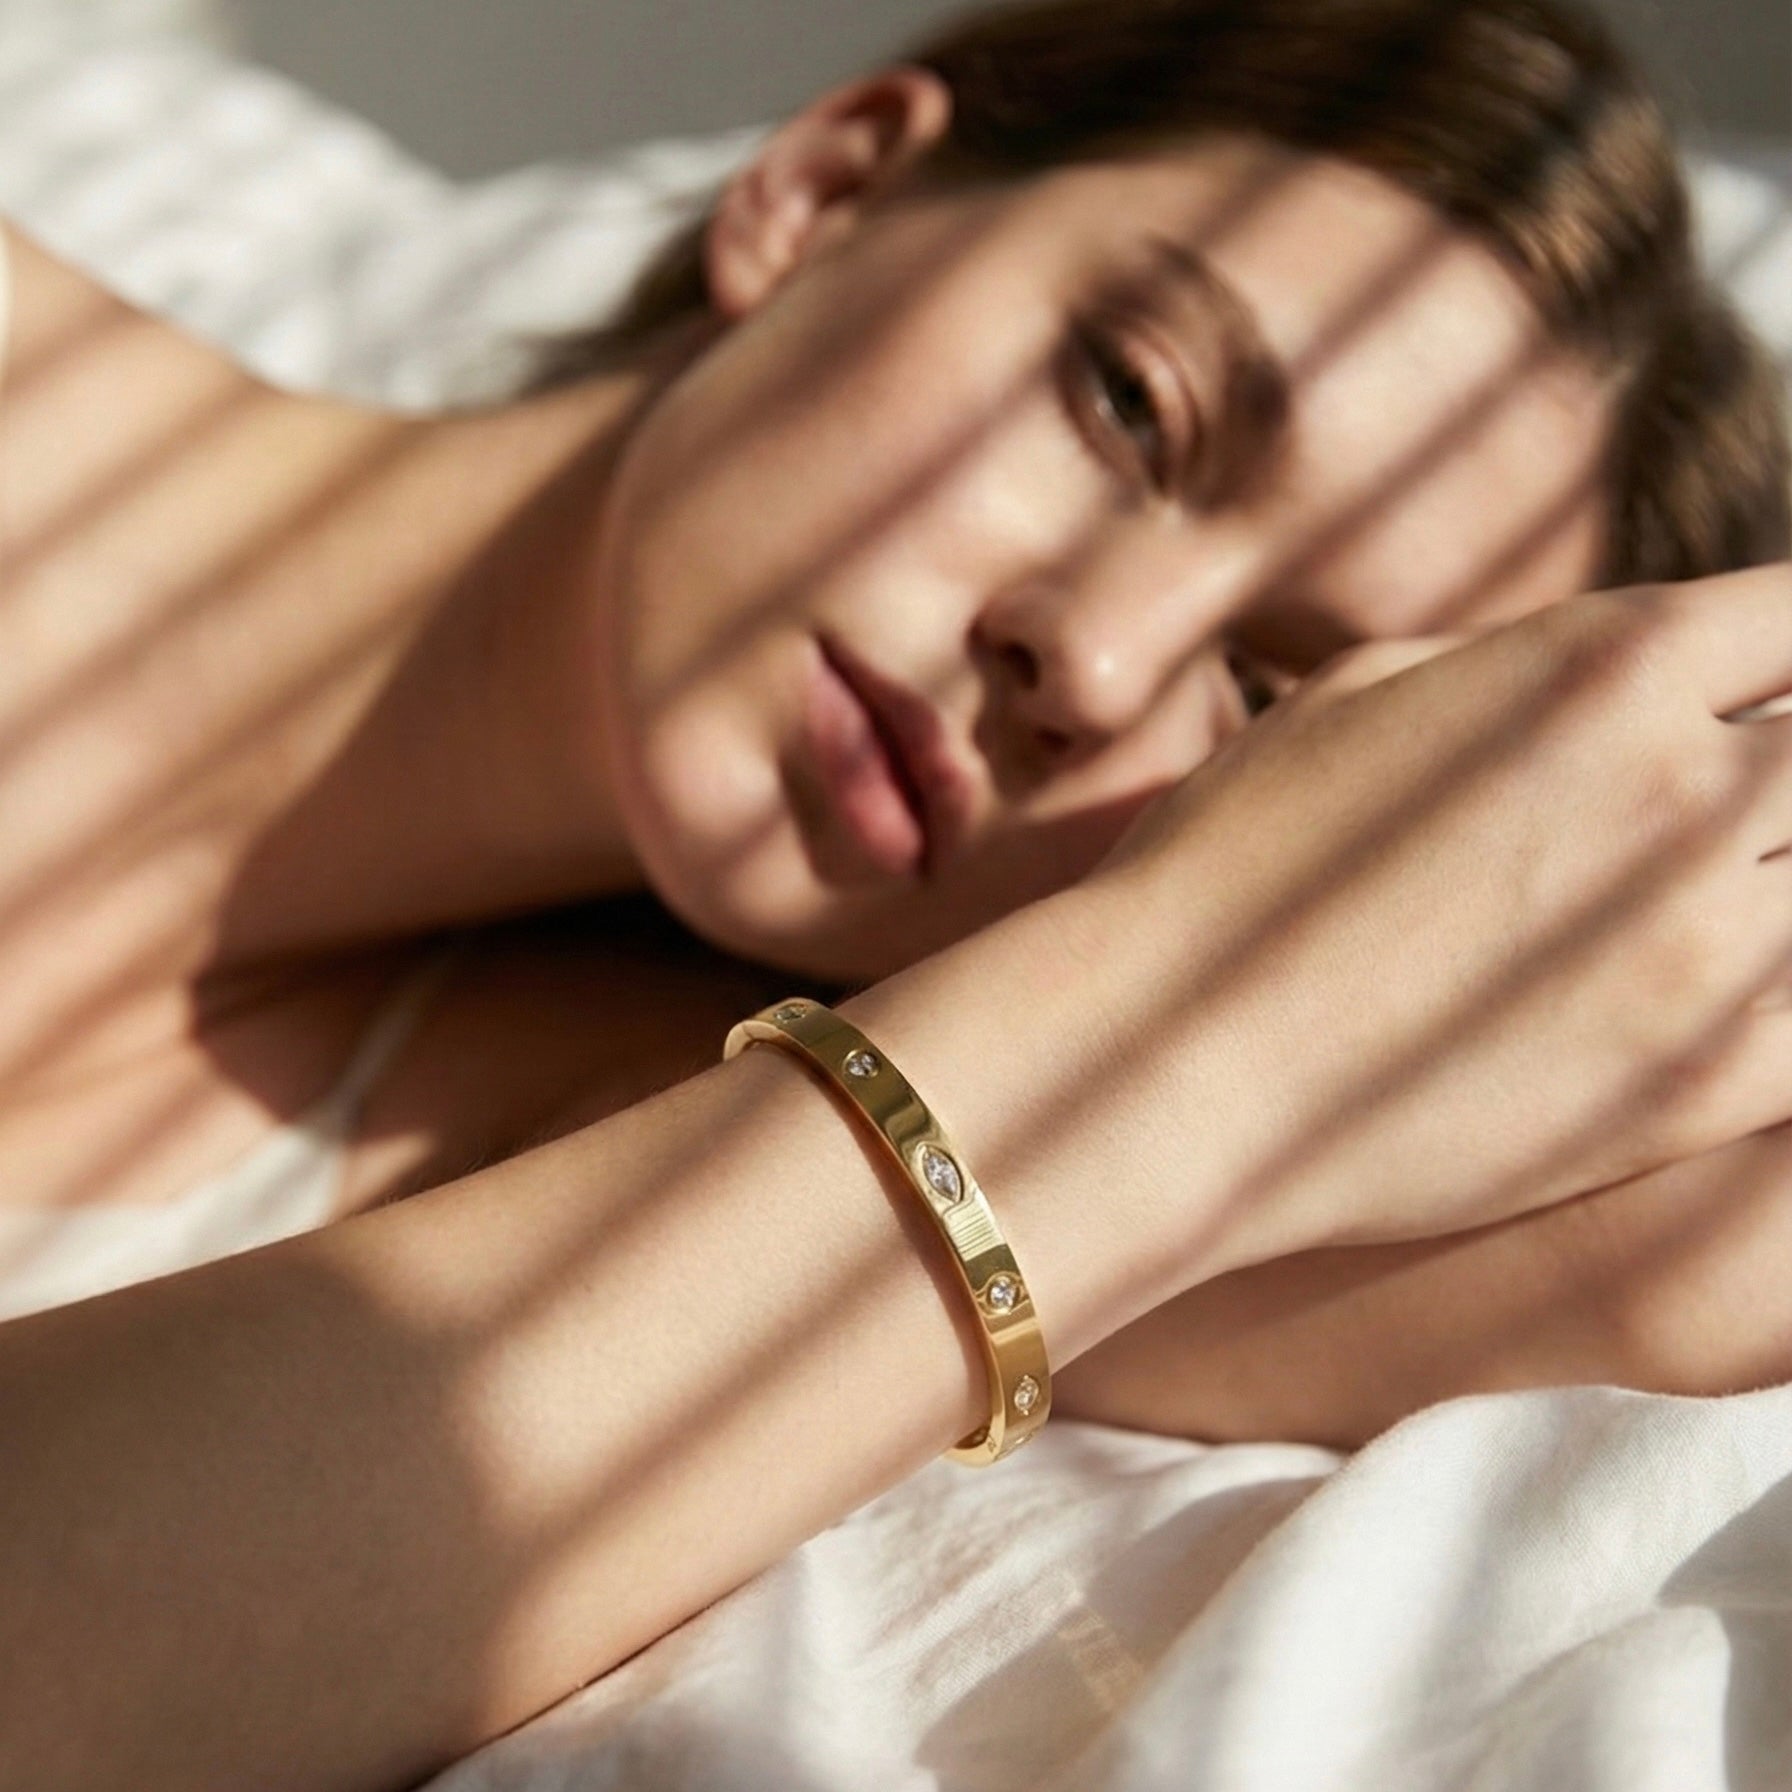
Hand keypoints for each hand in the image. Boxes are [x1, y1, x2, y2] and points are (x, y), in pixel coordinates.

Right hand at [1065, 563, 1791, 1286]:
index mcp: (1601, 670)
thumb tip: (1636, 665)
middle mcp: (1682, 793)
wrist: (1168, 1055)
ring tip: (1723, 894)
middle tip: (1740, 804)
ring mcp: (1703, 954)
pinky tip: (1737, 987)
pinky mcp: (1696, 1091)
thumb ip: (1527, 663)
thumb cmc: (1235, 859)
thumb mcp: (1361, 694)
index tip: (1774, 683)